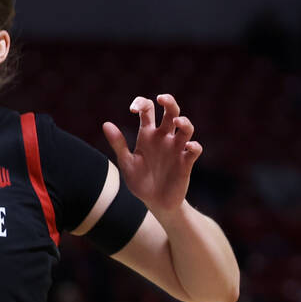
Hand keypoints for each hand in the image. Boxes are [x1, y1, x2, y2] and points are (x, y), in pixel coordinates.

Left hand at [102, 94, 202, 212]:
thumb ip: (118, 144)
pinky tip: (188, 146)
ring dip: (184, 122)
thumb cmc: (140, 182)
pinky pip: (194, 150)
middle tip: (161, 98)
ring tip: (177, 122)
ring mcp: (176, 149)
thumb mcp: (126, 163)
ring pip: (186, 128)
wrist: (155, 203)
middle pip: (171, 112)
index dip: (142, 103)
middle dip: (169, 102)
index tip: (133, 109)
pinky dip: (194, 146)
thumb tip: (106, 124)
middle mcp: (164, 138)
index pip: (147, 110)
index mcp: (148, 135)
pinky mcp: (186, 162)